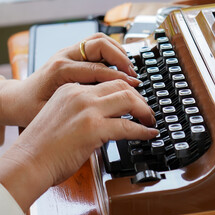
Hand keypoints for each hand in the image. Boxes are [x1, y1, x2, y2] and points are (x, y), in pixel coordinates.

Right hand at [0, 80, 158, 211]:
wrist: (28, 162)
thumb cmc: (43, 146)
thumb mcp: (63, 117)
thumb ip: (86, 113)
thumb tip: (111, 119)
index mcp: (71, 90)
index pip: (107, 82)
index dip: (126, 90)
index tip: (136, 99)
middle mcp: (80, 94)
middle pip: (121, 86)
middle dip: (139, 98)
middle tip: (147, 111)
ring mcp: (87, 109)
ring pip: (128, 99)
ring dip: (144, 111)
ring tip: (150, 121)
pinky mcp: (93, 128)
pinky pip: (128, 126)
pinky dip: (142, 130)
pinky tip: (148, 134)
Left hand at [3, 33, 139, 126]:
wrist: (19, 99)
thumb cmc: (33, 109)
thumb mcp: (57, 115)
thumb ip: (83, 112)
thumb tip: (112, 115)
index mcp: (60, 71)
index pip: (98, 70)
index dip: (120, 80)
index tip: (135, 90)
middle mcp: (65, 57)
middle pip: (101, 47)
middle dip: (123, 61)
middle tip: (135, 78)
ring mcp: (69, 52)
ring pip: (101, 41)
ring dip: (119, 53)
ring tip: (130, 70)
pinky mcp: (73, 54)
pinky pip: (97, 44)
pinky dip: (112, 52)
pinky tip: (119, 66)